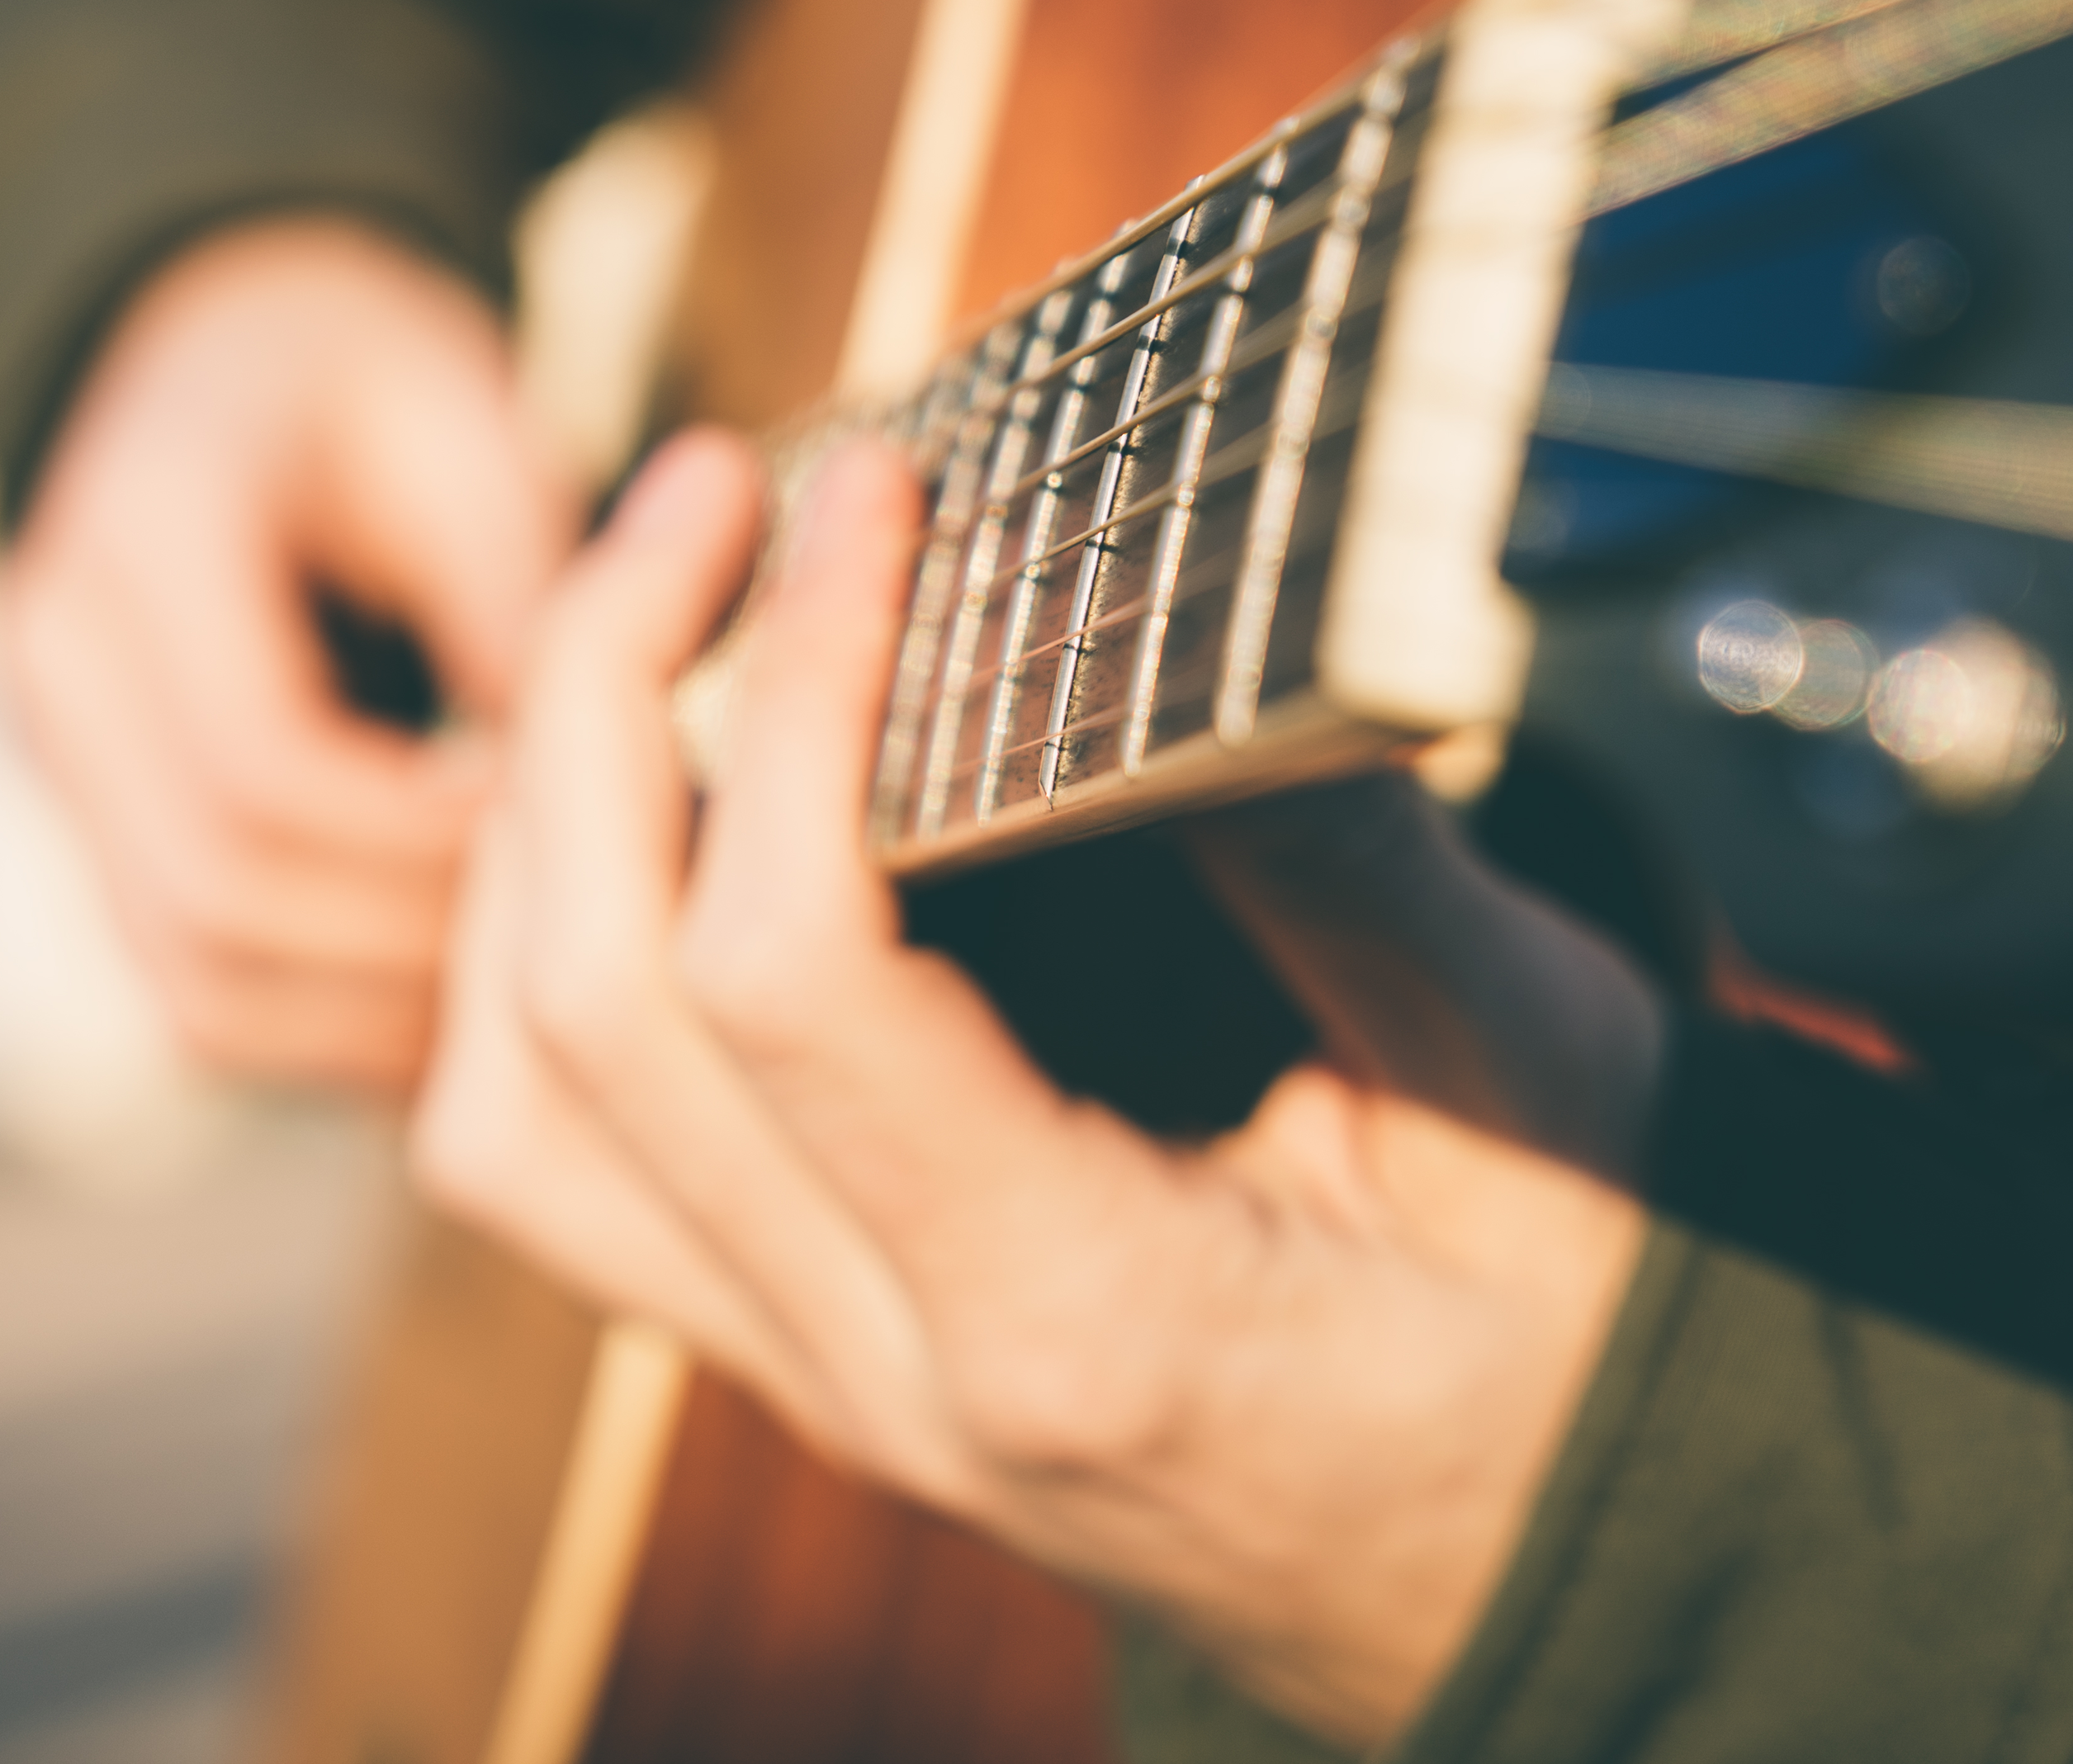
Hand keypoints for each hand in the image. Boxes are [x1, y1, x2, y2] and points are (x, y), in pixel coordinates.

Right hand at [1, 220, 578, 1091]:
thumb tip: (627, 791)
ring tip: (550, 993)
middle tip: (591, 940)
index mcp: (135, 543)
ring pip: (205, 984)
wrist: (235, 362)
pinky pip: (211, 992)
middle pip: (223, 902)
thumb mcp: (466, 429)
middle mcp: (59, 675)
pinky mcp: (106, 844)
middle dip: (420, 944)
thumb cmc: (370, 382)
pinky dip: (347, 1021)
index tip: (585, 833)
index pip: (263, 770)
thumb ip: (527, 596)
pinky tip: (475, 1001)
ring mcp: (63, 773)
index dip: (432, 834)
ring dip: (385, 1015)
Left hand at [412, 429, 1662, 1745]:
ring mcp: (809, 1379)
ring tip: (638, 624)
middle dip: (601, 698)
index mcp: (1076, 1318)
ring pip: (511, 1103)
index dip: (790, 690)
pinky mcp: (787, 1347)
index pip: (789, 971)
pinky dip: (541, 957)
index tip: (868, 491)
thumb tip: (1186, 599)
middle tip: (713, 487)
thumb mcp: (1529, 1084)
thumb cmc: (1561, 1346)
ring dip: (526, 834)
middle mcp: (886, 1370)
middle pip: (586, 1010)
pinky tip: (637, 809)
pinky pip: (557, 1161)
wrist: (1518, 1586)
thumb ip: (1344, 859)